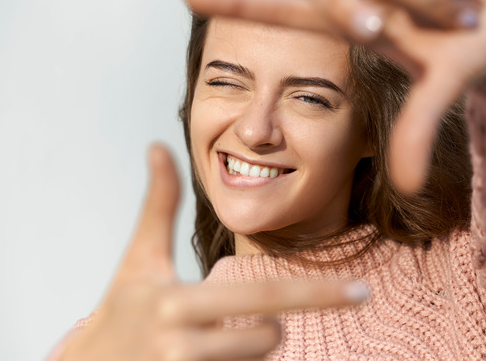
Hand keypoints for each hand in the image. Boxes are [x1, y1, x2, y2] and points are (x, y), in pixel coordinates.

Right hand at [59, 144, 368, 360]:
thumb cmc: (121, 312)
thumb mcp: (138, 260)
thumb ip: (157, 206)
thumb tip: (158, 146)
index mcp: (176, 303)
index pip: (263, 298)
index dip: (319, 293)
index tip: (363, 290)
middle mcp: (182, 347)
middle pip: (268, 336)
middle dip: (270, 327)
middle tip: (259, 322)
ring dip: (249, 348)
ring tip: (211, 339)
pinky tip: (205, 358)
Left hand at [184, 0, 485, 192]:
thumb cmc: (472, 52)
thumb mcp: (440, 90)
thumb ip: (417, 130)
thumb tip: (405, 186)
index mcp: (358, 23)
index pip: (287, 12)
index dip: (240, 6)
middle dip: (353, 12)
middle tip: (387, 30)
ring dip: (430, 2)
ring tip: (460, 12)